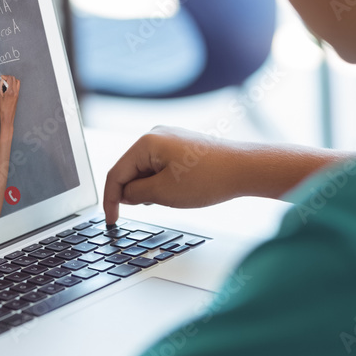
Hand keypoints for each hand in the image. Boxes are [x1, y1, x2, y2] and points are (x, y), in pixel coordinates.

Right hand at [0, 74, 20, 126]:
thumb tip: (0, 81)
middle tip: (2, 80)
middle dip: (8, 77)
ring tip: (5, 84)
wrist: (8, 116)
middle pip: (14, 79)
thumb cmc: (3, 108)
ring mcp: (17, 94)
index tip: (0, 78)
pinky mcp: (17, 96)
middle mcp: (15, 91)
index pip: (10, 78)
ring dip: (11, 81)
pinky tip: (8, 88)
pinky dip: (13, 85)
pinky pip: (17, 87)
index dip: (4, 76)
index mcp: (11, 91)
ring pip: (17, 82)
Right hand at [103, 126, 245, 223]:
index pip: (116, 173)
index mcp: (146, 142)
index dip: (110, 200)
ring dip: (149, 188)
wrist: (245, 169)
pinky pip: (160, 166)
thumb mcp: (163, 193)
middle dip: (133, 192)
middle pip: (129, 169)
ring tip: (172, 198)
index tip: (111, 219)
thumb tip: (124, 195)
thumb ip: (136, 193)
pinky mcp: (181, 145)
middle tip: (147, 209)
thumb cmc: (209, 178)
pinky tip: (177, 192)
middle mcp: (155, 135)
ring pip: (145, 169)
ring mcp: (169, 138)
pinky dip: (161, 182)